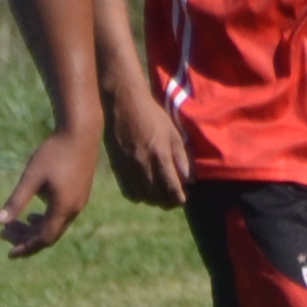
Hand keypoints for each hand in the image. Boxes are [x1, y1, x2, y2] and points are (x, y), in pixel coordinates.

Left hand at [0, 123, 95, 255]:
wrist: (82, 132)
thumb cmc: (54, 152)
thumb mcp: (31, 177)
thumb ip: (16, 201)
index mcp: (62, 208)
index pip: (43, 238)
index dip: (25, 247)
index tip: (9, 253)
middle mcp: (74, 209)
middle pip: (50, 235)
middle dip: (27, 238)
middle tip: (4, 234)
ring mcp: (79, 202)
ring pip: (56, 226)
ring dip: (36, 229)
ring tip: (16, 224)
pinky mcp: (80, 193)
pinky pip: (62, 216)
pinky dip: (46, 220)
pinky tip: (34, 213)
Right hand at [103, 91, 192, 207]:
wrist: (124, 104)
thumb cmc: (152, 116)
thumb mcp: (173, 133)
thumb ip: (181, 158)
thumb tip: (189, 181)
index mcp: (160, 155)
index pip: (171, 188)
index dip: (178, 198)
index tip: (182, 199)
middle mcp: (143, 164)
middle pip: (156, 196)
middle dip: (167, 202)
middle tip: (173, 200)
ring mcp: (128, 166)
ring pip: (142, 196)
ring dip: (153, 201)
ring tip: (160, 197)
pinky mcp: (117, 166)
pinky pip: (128, 191)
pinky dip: (137, 196)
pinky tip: (144, 191)